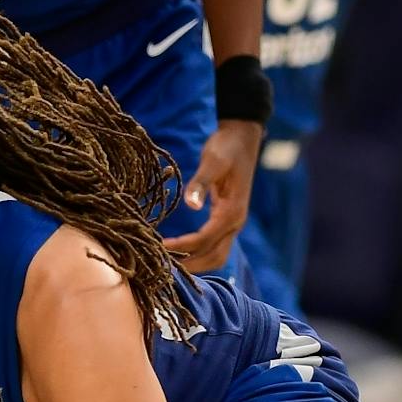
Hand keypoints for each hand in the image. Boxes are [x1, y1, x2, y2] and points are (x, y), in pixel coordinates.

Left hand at [161, 119, 262, 271]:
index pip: (205, 240)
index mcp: (233, 211)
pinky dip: (197, 254)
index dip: (183, 247)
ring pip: (216, 255)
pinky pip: (213, 246)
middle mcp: (235, 222)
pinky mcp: (226, 220)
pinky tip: (178, 253)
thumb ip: (201, 183)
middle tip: (161, 264)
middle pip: (213, 256)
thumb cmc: (226, 147)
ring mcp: (232, 223)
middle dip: (189, 263)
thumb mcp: (212, 161)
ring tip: (168, 263)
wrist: (241, 137)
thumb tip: (191, 205)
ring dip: (194, 263)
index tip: (159, 247)